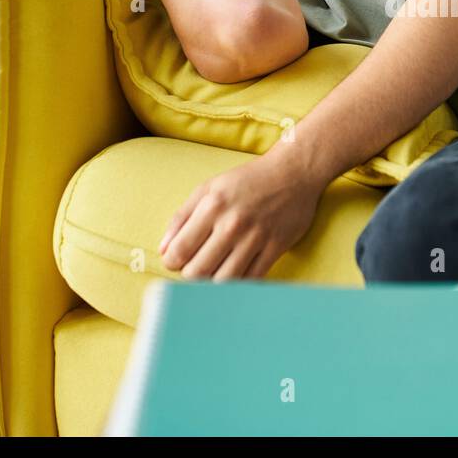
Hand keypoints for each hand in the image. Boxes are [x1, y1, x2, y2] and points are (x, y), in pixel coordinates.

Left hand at [158, 148, 327, 280]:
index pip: (180, 250)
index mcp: (212, 206)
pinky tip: (233, 275)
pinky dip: (238, 284)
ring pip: (224, 281)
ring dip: (212, 284)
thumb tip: (164, 249)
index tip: (175, 261)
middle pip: (199, 271)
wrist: (294, 172)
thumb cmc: (247, 180)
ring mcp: (256, 238)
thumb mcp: (209, 188)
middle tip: (195, 268)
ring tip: (212, 273)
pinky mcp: (276, 248)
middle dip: (190, 275)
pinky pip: (251, 280)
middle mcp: (233, 224)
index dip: (171, 262)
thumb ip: (182, 217)